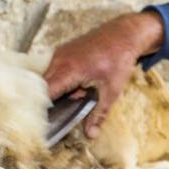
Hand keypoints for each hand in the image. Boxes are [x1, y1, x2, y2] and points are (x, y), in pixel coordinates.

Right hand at [43, 11, 164, 137]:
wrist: (124, 34)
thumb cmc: (119, 60)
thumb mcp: (111, 91)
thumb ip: (99, 114)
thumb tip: (91, 135)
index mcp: (69, 70)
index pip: (45, 93)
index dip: (43, 108)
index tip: (46, 121)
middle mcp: (59, 60)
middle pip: (44, 87)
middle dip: (54, 101)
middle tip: (69, 109)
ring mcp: (59, 53)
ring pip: (49, 78)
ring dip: (60, 90)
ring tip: (81, 92)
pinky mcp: (63, 51)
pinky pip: (55, 69)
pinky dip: (63, 80)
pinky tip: (80, 83)